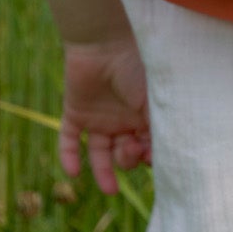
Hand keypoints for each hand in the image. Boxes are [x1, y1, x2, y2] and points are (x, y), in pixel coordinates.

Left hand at [59, 39, 150, 194]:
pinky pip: (69, 139)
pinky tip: (72, 173)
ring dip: (103, 172)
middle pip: (125, 153)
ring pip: (99, 152)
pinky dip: (68, 156)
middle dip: (128, 159)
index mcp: (144, 117)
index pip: (147, 148)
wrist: (105, 41)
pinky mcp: (76, 112)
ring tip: (109, 190)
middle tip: (129, 148)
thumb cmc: (137, 67)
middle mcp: (123, 120)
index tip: (149, 155)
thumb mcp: (155, 100)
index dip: (149, 158)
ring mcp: (99, 117)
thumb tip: (163, 160)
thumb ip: (159, 128)